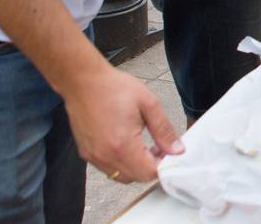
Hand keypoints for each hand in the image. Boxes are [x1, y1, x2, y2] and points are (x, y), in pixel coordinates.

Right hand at [63, 65, 183, 183]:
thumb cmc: (115, 88)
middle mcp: (105, 156)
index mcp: (123, 145)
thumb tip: (177, 150)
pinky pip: (108, 169)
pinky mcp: (86, 154)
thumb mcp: (148, 103)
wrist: (83, 82)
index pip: (148, 173)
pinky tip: (126, 143)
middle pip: (135, 178)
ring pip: (121, 176)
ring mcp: (93, 157)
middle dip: (150, 166)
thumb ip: (164, 130)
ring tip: (142, 144)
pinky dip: (121, 163)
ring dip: (135, 167)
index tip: (168, 151)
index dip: (162, 164)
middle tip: (158, 147)